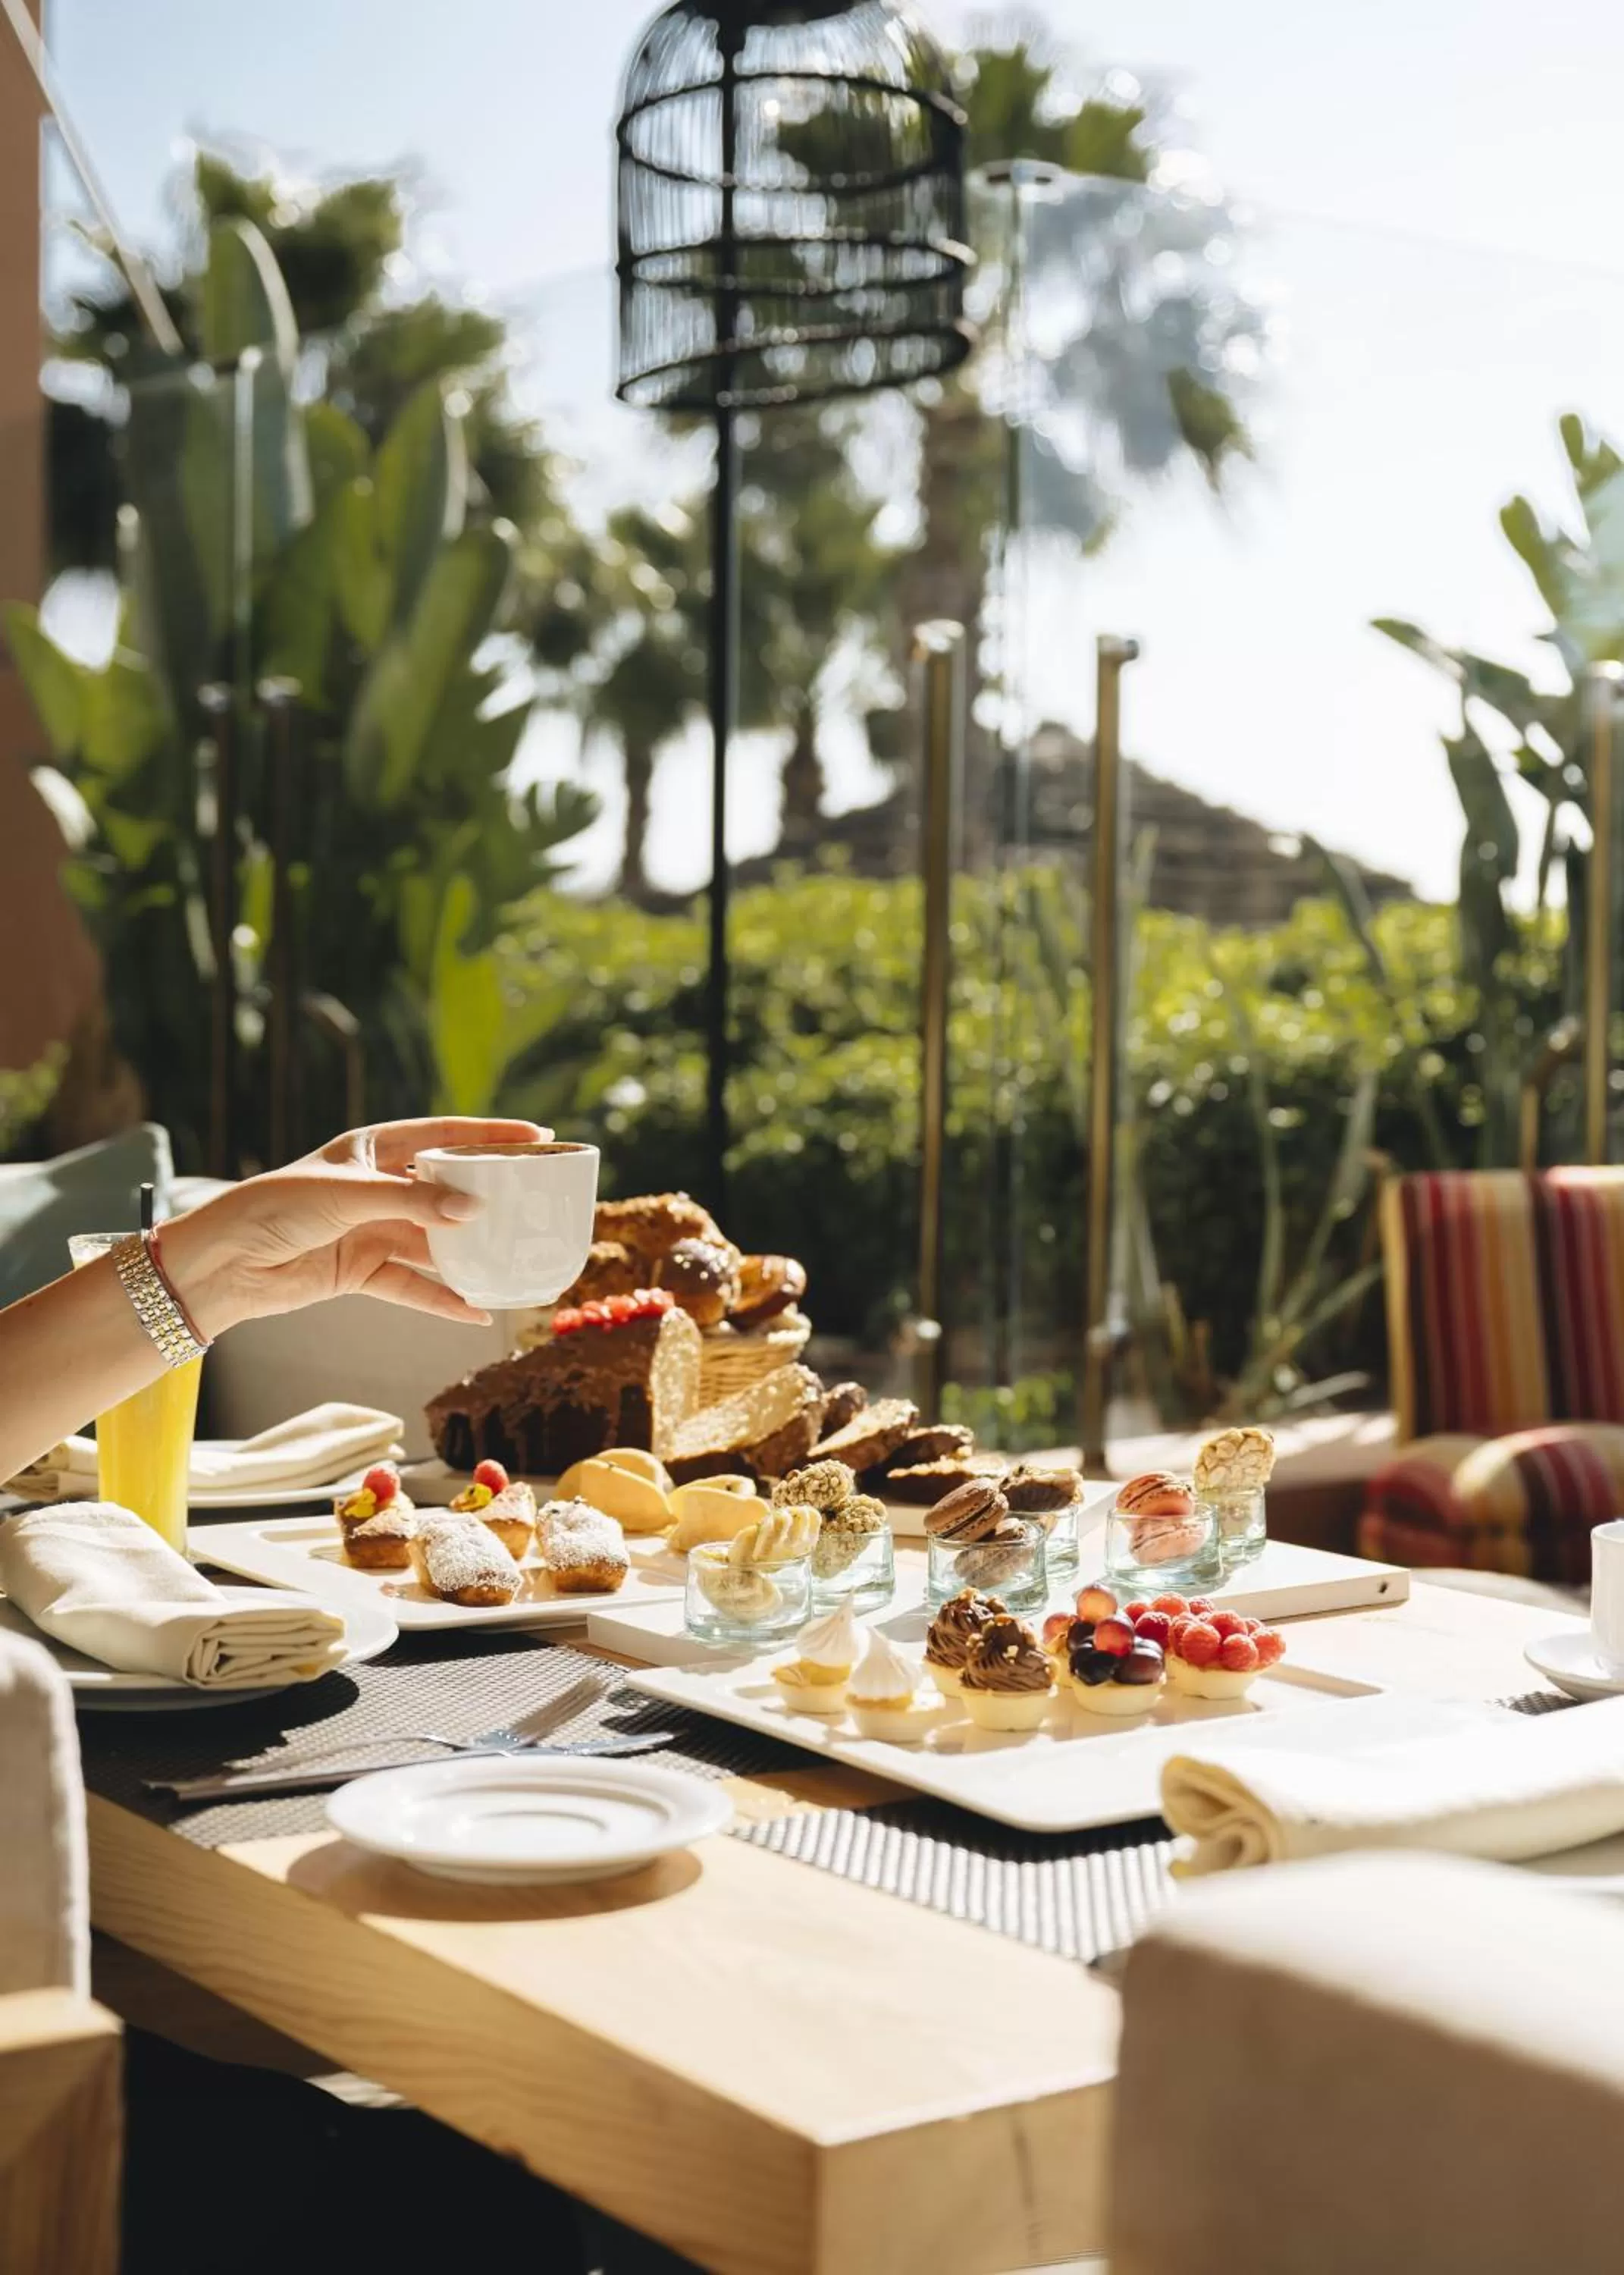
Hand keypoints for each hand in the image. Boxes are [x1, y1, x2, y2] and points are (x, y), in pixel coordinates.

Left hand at [158, 1116, 551, 1338]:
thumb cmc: (273, 1207)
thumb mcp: (346, 1194)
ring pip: (434, 1240)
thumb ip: (411, 1201)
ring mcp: (371, 1229)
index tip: (536, 1138)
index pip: (443, 1134)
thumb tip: (473, 1210)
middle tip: (536, 1200)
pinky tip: (475, 1310)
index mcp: (370, 1148)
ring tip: (515, 1260)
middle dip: (488, 1196)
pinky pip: (412, 1284)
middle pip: (446, 1188)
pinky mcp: (360, 1269)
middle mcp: (376, 1186)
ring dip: (469, 1253)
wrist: (220, 1264)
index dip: (489, 1135)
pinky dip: (441, 1298)